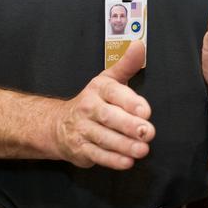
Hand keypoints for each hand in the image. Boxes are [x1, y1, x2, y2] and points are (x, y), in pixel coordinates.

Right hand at [51, 42, 153, 169]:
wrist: (59, 124)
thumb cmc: (93, 102)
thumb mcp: (108, 81)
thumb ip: (126, 65)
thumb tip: (139, 45)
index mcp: (98, 89)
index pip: (113, 93)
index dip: (130, 102)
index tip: (145, 111)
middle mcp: (88, 108)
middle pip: (109, 117)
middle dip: (129, 125)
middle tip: (148, 132)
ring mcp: (82, 129)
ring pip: (104, 138)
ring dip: (124, 145)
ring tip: (143, 150)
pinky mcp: (80, 149)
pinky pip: (97, 155)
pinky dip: (112, 160)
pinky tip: (127, 162)